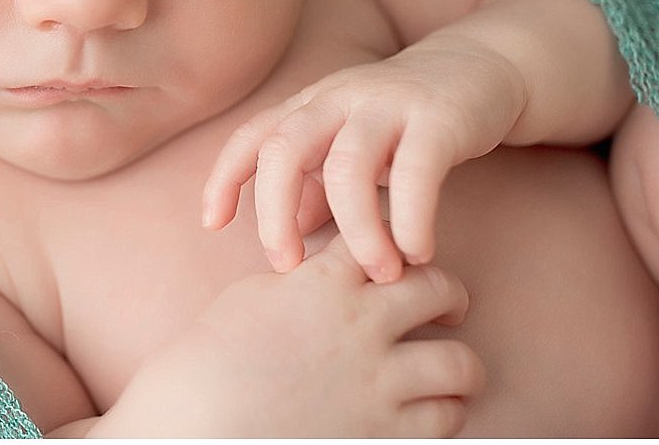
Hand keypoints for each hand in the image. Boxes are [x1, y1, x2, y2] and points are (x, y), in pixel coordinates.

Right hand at [94, 235, 484, 437]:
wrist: (197, 423)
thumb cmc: (208, 361)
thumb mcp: (251, 298)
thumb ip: (304, 284)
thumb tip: (331, 280)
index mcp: (323, 283)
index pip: (383, 234)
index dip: (394, 239)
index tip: (397, 253)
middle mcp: (360, 326)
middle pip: (439, 288)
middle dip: (447, 294)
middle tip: (445, 306)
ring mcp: (377, 383)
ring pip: (461, 363)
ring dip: (458, 364)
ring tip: (448, 371)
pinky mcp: (384, 434)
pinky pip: (447, 419)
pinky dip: (445, 413)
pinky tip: (427, 413)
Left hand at [202, 40, 525, 281]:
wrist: (483, 69)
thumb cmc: (406, 122)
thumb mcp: (351, 149)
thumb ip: (318, 188)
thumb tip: (291, 233)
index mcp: (311, 106)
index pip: (252, 137)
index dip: (225, 178)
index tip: (212, 224)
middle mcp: (338, 99)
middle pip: (284, 149)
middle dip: (274, 213)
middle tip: (288, 266)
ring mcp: (387, 105)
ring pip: (347, 166)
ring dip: (354, 229)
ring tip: (378, 273)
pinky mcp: (438, 118)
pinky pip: (416, 171)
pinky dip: (411, 218)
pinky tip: (417, 252)